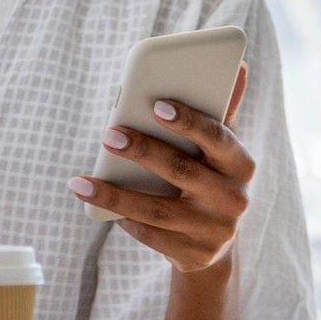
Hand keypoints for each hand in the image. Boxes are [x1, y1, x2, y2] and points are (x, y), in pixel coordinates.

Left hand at [70, 63, 253, 277]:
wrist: (216, 242)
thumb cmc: (210, 176)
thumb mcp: (219, 148)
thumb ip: (221, 109)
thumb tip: (237, 63)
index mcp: (241, 164)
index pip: (218, 138)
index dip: (189, 122)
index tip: (157, 105)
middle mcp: (234, 199)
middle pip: (182, 171)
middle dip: (143, 151)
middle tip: (107, 135)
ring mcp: (214, 231)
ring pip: (157, 211)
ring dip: (114, 195)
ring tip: (79, 182)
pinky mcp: (194, 256)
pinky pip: (151, 236)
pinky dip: (124, 220)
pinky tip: (99, 205)